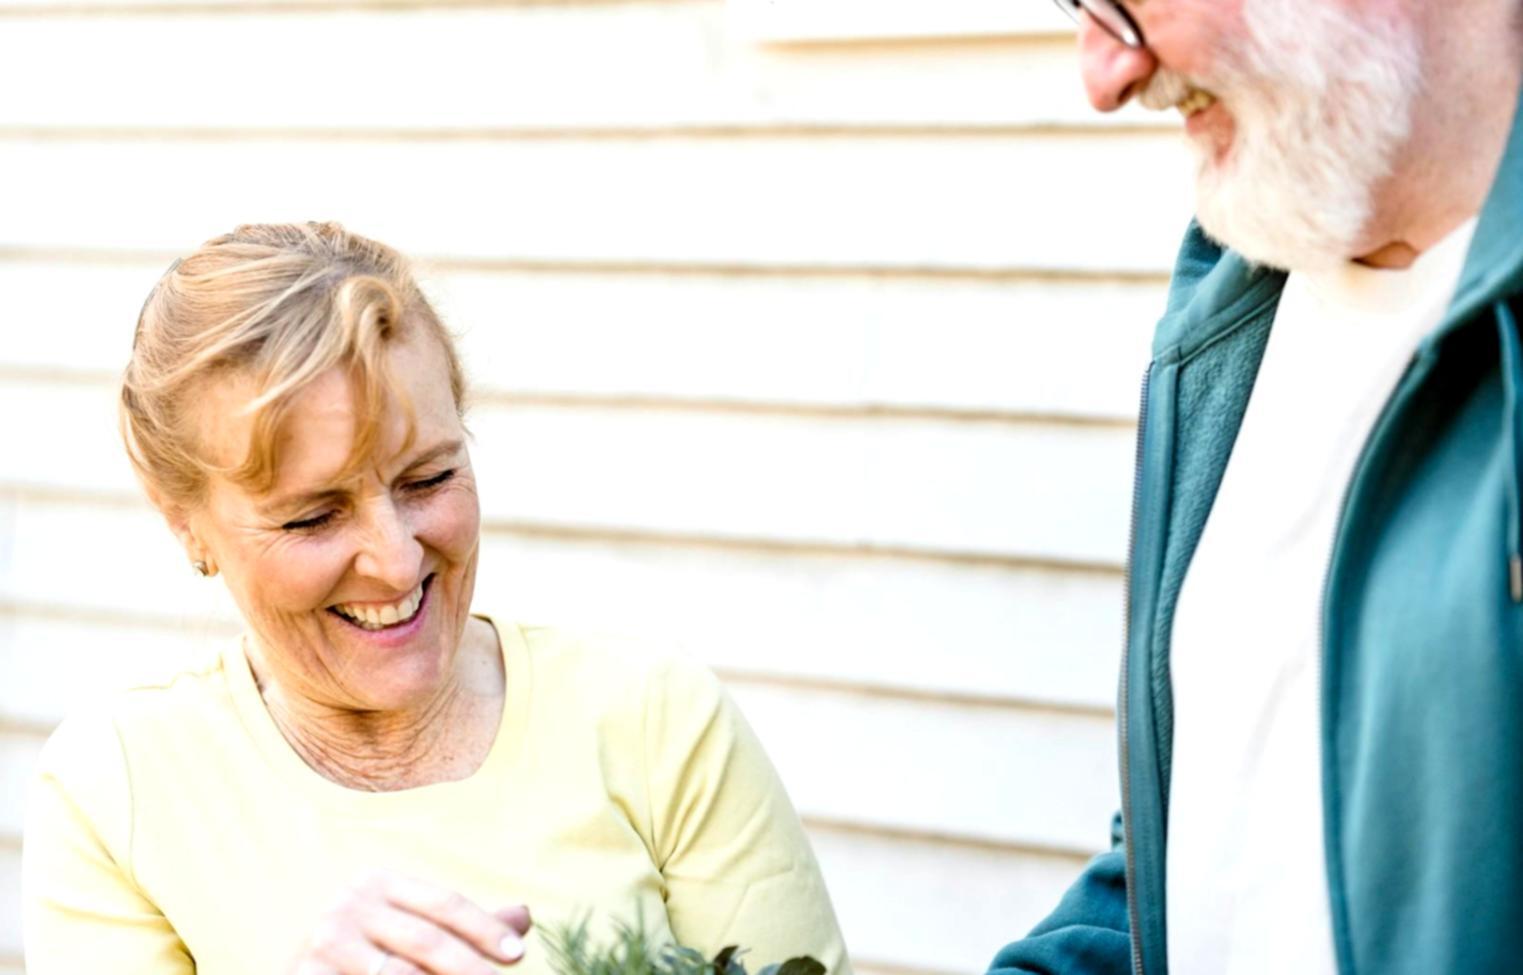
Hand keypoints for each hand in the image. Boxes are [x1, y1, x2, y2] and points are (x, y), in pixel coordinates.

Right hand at [289, 871, 532, 974]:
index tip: (517, 955)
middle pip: (426, 940)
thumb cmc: (365, 956)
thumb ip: (463, 929)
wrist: (303, 972)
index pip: (444, 904)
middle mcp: (349, 904)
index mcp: (378, 882)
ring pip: (399, 974)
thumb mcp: (411, 934)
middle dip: (469, 967)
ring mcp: (325, 943)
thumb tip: (525, 915)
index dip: (484, 929)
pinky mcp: (307, 974)